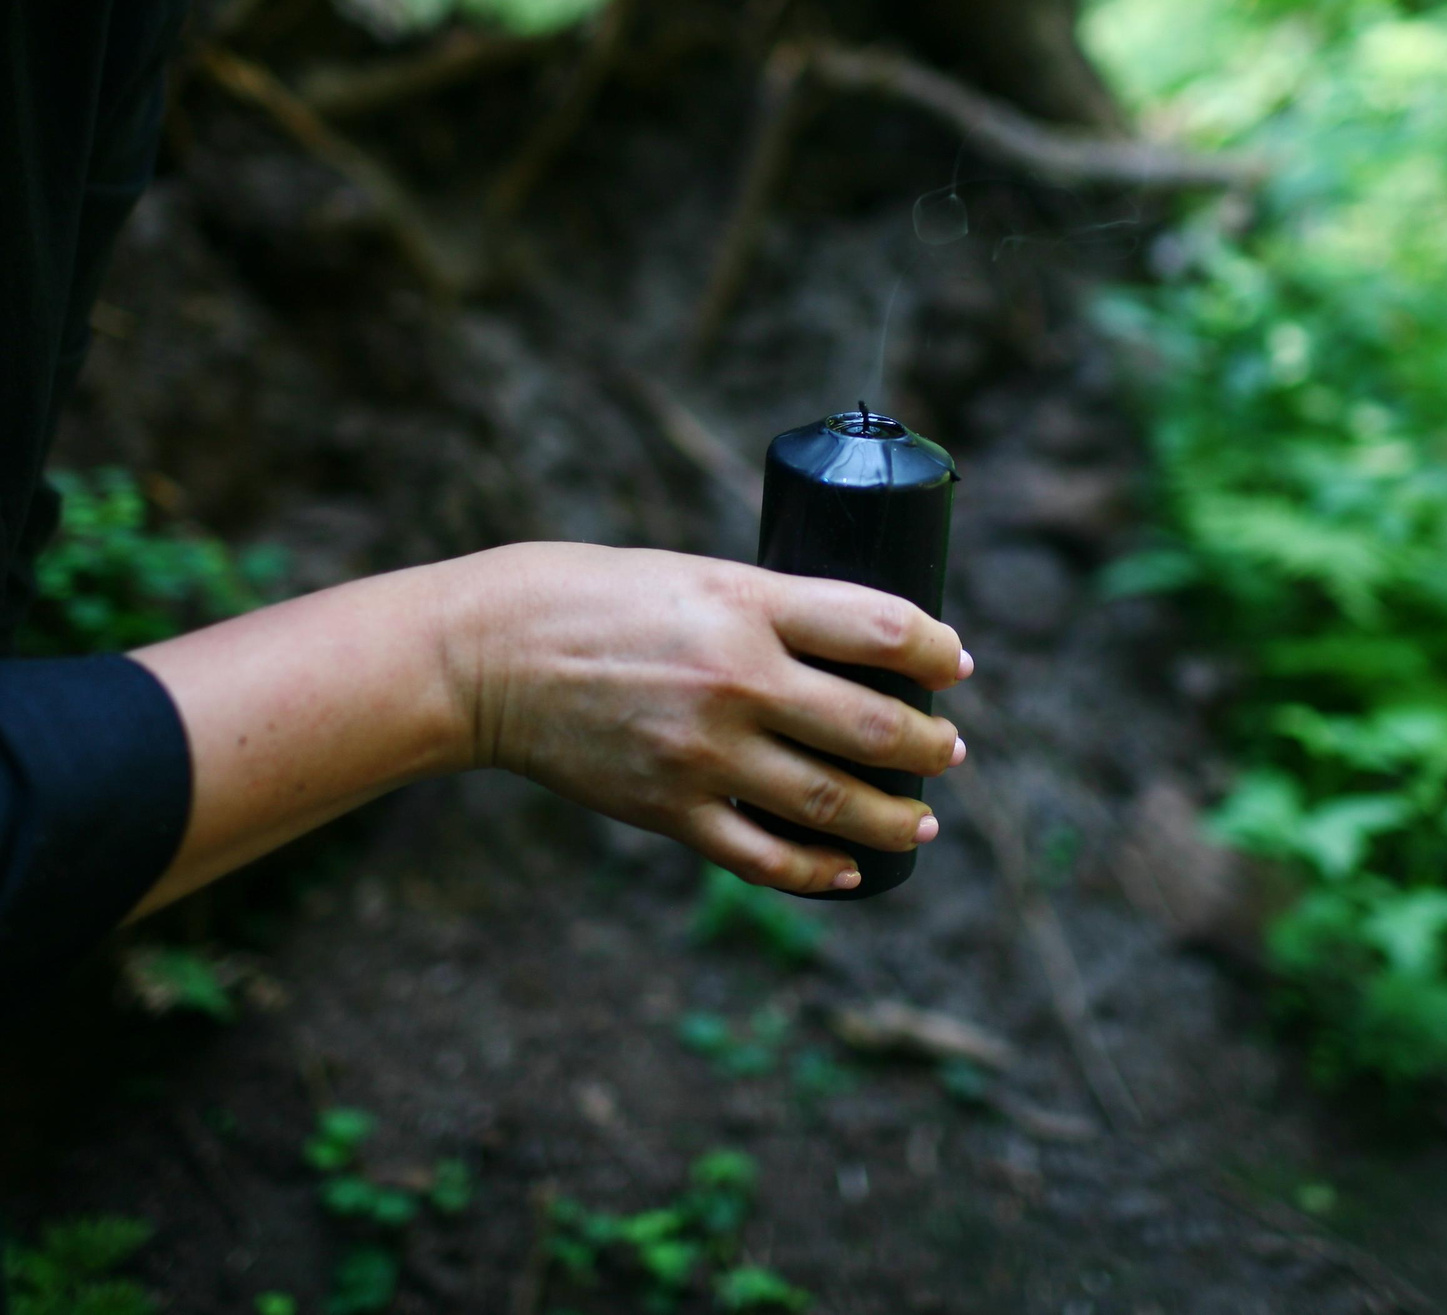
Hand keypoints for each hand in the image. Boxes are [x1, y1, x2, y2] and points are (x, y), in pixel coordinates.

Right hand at [452, 544, 969, 892]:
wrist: (489, 657)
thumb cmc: (592, 599)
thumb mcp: (694, 576)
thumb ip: (767, 612)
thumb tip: (851, 651)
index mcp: (747, 604)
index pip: (881, 626)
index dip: (937, 650)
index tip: (957, 665)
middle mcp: (737, 679)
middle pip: (874, 725)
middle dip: (932, 745)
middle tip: (951, 750)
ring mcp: (705, 752)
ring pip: (834, 801)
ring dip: (893, 815)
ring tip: (920, 818)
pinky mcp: (670, 809)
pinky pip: (763, 855)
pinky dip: (816, 870)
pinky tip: (848, 870)